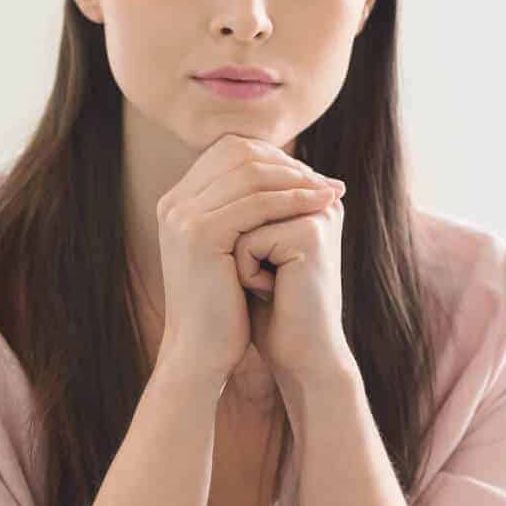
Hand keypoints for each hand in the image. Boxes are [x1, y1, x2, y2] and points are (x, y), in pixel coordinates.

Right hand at [154, 135, 344, 385]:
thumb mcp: (228, 252)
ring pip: (250, 173)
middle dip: (287, 163)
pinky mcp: (201, 234)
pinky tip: (321, 206)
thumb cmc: (222, 308)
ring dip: (297, 178)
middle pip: (237, 153)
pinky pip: (257, 203)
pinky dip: (294, 199)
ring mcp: (183, 216)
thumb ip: (240, 215)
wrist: (200, 352)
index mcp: (176, 203)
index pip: (228, 152)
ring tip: (331, 191)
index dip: (273, 158)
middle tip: (326, 180)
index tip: (310, 177)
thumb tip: (282, 180)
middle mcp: (173, 203)